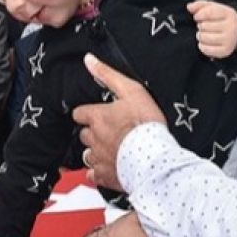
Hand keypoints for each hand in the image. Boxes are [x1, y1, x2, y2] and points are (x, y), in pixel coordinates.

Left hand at [72, 54, 165, 191]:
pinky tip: (111, 168)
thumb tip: (89, 60)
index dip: (87, 113)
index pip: (79, 113)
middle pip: (84, 134)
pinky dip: (99, 172)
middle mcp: (93, 138)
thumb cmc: (146, 124)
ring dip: (96, 152)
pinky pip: (94, 175)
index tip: (97, 114)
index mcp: (97, 117)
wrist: (156, 158)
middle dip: (93, 133)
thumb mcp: (131, 90)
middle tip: (110, 132)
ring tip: (112, 150)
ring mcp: (98, 158)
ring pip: (88, 154)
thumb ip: (108, 74)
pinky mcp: (105, 176)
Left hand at [187, 0, 236, 58]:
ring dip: (200, 36)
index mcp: (229, 13)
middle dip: (200, 26)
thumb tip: (189, 7)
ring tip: (203, 34)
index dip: (199, 15)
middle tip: (203, 27)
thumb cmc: (219, 18)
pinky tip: (203, 43)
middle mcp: (232, 27)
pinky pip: (207, 50)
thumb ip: (199, 5)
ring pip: (204, 37)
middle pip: (204, 26)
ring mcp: (230, 40)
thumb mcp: (212, 7)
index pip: (209, 12)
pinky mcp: (226, 51)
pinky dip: (201, 46)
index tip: (197, 17)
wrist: (235, 33)